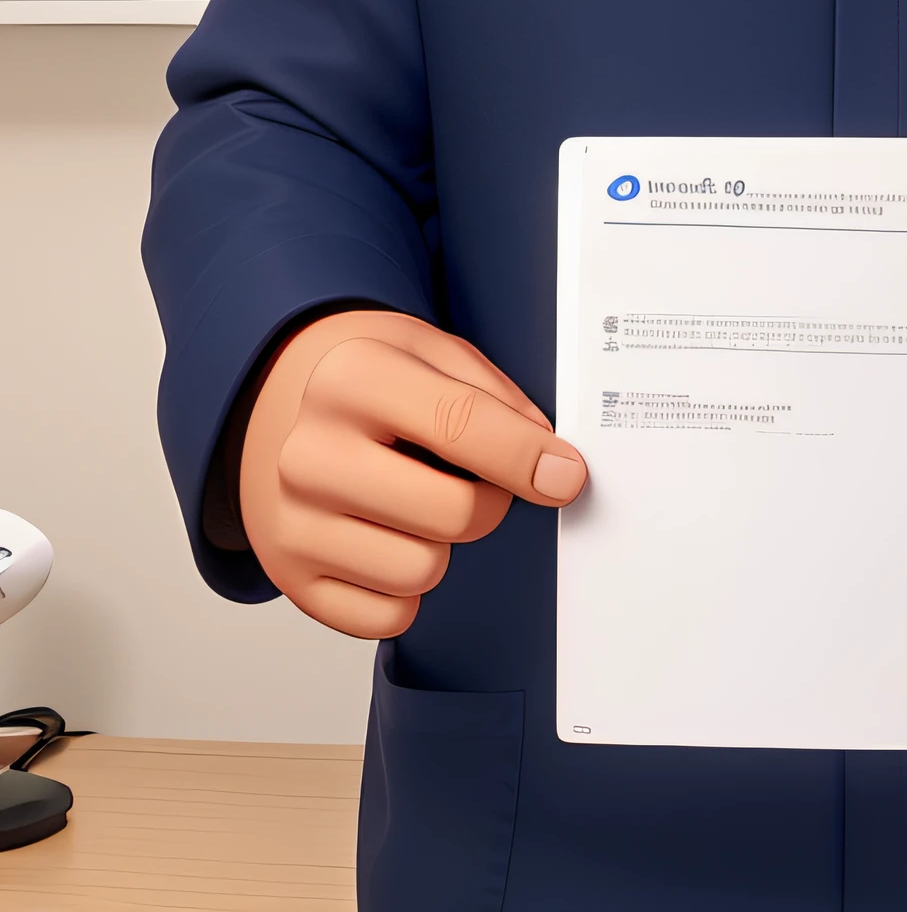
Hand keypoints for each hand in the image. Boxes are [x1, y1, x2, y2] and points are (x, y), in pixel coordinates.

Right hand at [240, 308, 587, 640]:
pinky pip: (388, 617)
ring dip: (443, 547)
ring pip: (424, 571)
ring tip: (416, 505)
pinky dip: (404, 590)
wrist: (277, 407)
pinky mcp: (290, 578)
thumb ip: (494, 396)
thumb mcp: (430, 351)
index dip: (528, 457)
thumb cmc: (370, 381)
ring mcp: (292, 522)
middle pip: (454, 513)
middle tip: (473, 481)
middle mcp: (310, 453)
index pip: (460, 423)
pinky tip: (387, 540)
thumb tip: (548, 464)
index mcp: (352, 377)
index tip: (567, 476)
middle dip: (488, 503)